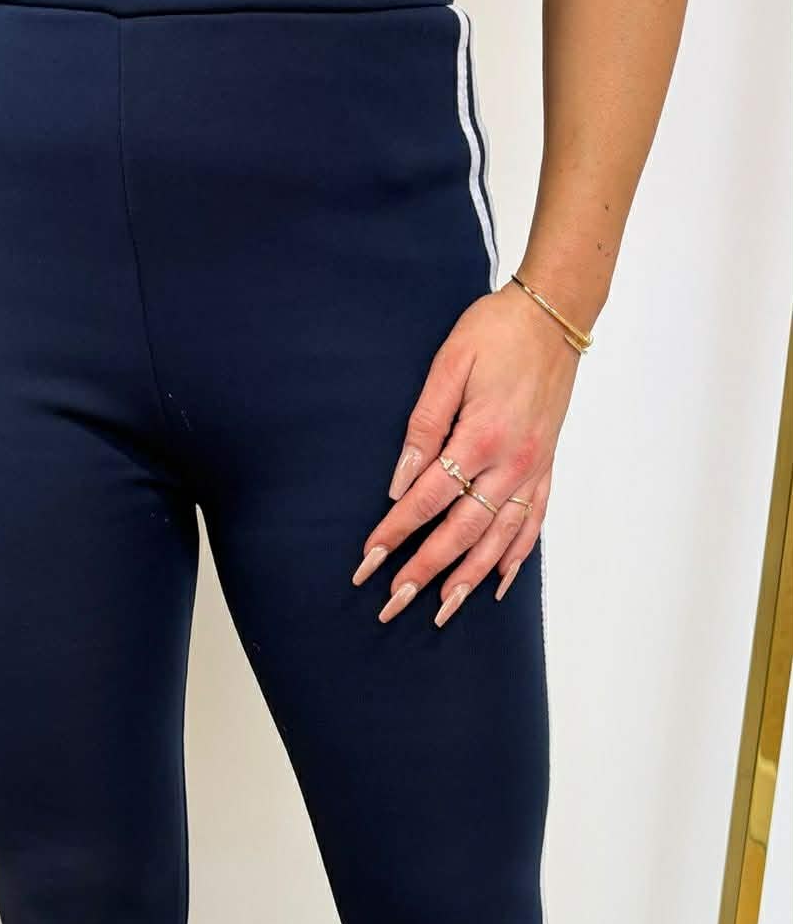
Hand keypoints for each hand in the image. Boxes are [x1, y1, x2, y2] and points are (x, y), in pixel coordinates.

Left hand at [352, 279, 582, 623]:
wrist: (555, 313)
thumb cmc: (496, 330)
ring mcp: (533, 470)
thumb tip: (400, 480)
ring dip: (468, 579)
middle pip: (461, 532)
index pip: (427, 499)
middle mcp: (512, 464)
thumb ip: (423, 425)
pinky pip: (533, 523)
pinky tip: (497, 582)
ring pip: (499, 539)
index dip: (395, 533)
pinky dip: (515, 557)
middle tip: (393, 605)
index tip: (368, 561)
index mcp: (481, 437)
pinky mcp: (546, 467)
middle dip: (425, 572)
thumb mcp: (449, 364)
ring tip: (442, 610)